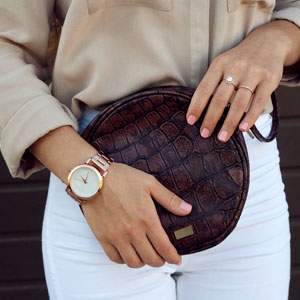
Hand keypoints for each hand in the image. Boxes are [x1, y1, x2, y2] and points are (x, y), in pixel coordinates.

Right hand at [81, 162, 191, 267]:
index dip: (173, 257)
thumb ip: (169, 199)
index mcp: (146, 218)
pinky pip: (114, 258)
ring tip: (145, 255)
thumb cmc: (123, 178)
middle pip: (150, 258)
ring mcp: (116, 236)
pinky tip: (128, 253)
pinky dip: (123, 260)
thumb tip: (188, 210)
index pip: (164, 247)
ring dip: (142, 262)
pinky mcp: (102, 237)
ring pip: (133, 262)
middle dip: (160, 261)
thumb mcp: (150, 183)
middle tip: (162, 257)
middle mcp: (132, 231)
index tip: (177, 260)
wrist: (94, 178)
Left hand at [186, 20, 299, 141]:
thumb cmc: (239, 60)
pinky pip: (258, 102)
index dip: (196, 106)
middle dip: (210, 119)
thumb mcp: (223, 64)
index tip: (190, 121)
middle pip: (220, 98)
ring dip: (229, 123)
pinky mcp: (269, 80)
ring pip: (238, 103)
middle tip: (204, 134)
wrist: (268, 42)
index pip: (204, 88)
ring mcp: (253, 73)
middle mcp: (235, 67)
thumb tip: (200, 109)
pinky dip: (250, 117)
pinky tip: (242, 128)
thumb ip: (213, 83)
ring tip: (222, 137)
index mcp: (219, 64)